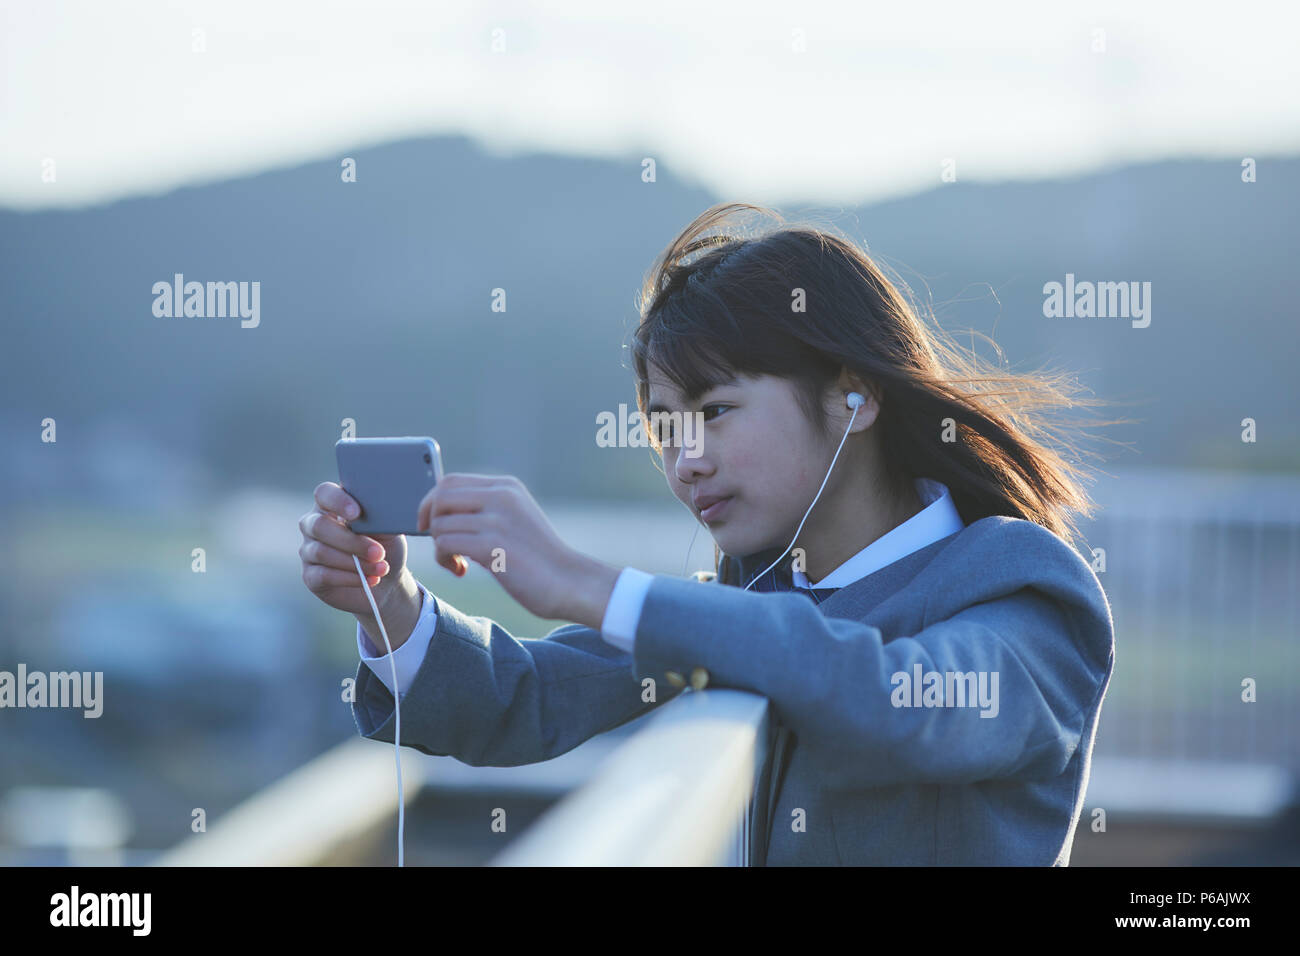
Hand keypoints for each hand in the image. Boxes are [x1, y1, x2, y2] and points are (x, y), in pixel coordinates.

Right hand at [300, 481, 409, 616]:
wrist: (387, 582)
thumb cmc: (385, 546)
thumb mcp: (387, 528)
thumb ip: (380, 516)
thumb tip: (380, 508)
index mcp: (332, 505)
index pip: (324, 493)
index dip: (337, 501)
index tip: (357, 513)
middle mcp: (314, 524)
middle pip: (319, 526)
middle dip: (352, 541)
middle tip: (378, 552)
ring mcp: (309, 550)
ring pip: (321, 552)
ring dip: (355, 562)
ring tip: (382, 568)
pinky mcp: (310, 576)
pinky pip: (323, 575)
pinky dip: (350, 578)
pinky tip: (370, 580)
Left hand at [417, 473, 618, 623]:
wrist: (569, 581)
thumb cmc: (540, 557)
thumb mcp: (516, 520)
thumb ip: (487, 510)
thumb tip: (442, 512)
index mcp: (506, 487)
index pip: (450, 481)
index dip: (432, 501)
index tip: (431, 523)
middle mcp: (501, 496)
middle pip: (440, 496)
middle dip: (429, 520)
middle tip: (440, 544)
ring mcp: (497, 520)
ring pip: (440, 523)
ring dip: (439, 546)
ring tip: (457, 562)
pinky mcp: (492, 545)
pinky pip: (446, 543)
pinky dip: (445, 559)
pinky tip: (462, 570)